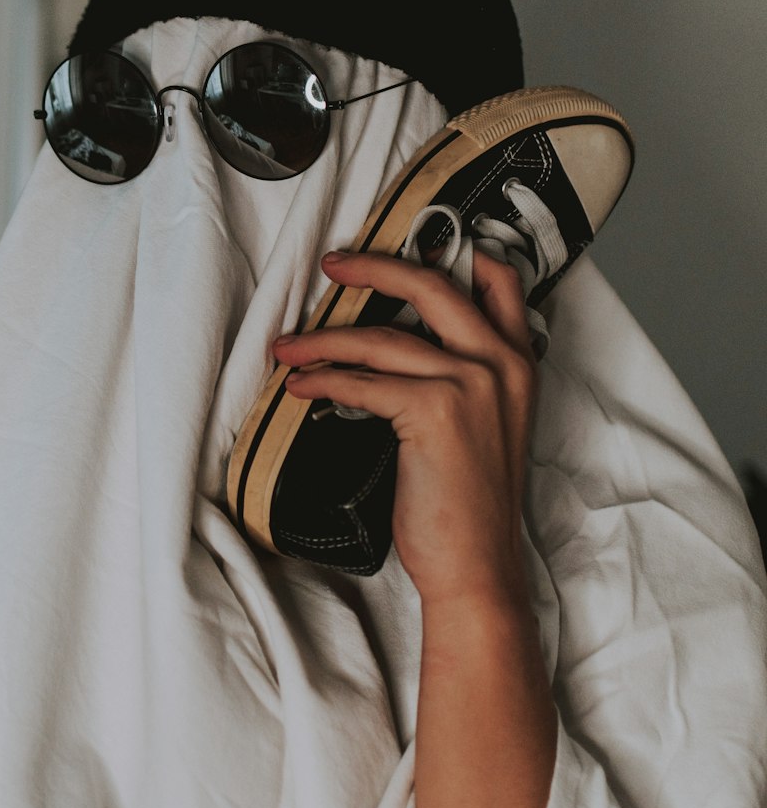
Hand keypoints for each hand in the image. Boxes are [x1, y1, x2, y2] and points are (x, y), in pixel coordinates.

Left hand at [272, 248, 538, 612]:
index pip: (499, 281)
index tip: (406, 243)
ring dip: (324, 339)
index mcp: (518, 363)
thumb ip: (467, 377)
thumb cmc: (472, 504)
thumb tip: (405, 346)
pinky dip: (323, 381)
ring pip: (382, 338)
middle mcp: (500, 363)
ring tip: (288, 346)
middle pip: (432, 286)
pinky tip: (300, 386)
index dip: (456, 252)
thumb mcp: (487, 426)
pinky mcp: (434, 411)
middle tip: (335, 264)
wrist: (477, 564)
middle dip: (375, 265)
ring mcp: (470, 384)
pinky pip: (362, 383)